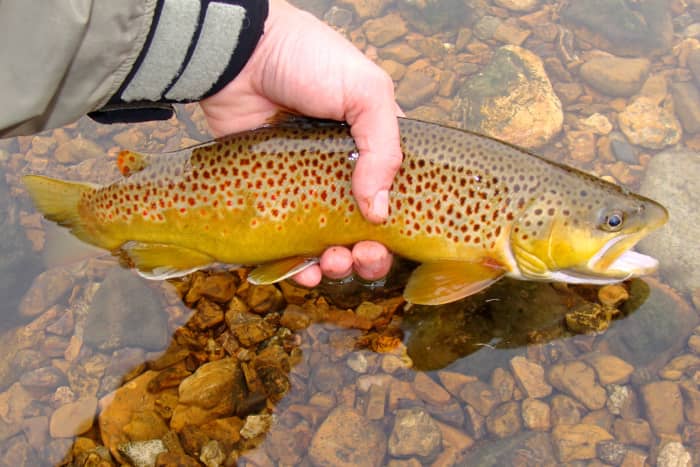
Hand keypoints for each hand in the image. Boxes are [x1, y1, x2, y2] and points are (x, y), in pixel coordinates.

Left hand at [200, 0, 400, 285]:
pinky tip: (304, 269)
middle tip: (362, 256)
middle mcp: (341, 172)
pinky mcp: (270, 194)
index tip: (389, 241)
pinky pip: (286, 239)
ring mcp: (305, 186)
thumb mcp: (365, 90)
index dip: (397, 227)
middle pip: (363, 228)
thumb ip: (383, 148)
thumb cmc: (309, 61)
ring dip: (336, 264)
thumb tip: (379, 211)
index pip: (395, 197)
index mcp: (372, 148)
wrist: (241, 54)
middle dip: (368, 254)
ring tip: (332, 264)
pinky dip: (297, 261)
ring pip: (326, 240)